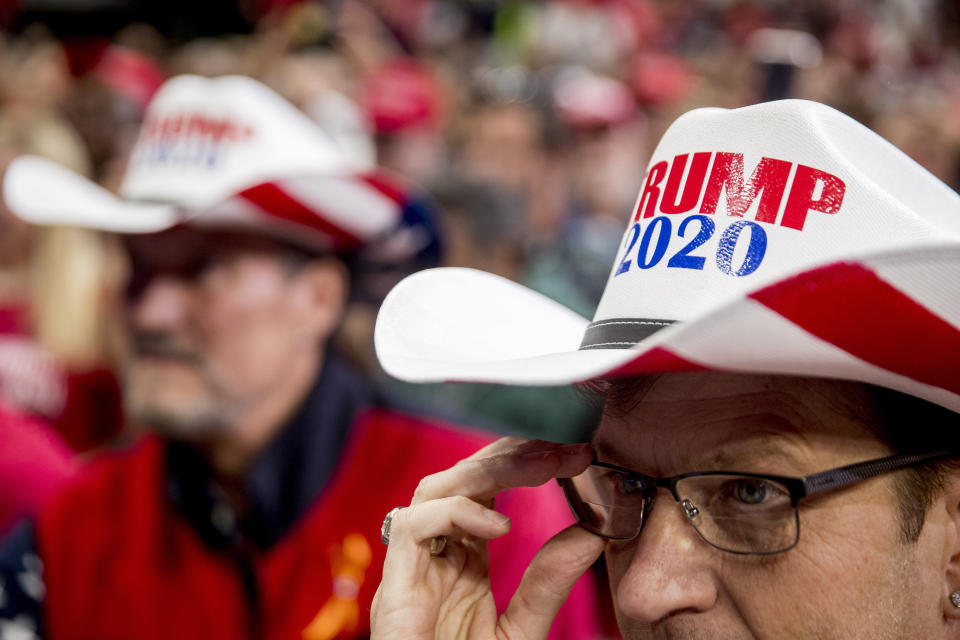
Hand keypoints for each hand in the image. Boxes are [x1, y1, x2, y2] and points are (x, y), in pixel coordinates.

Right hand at [370, 438, 604, 639]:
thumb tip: (592, 533)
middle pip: (459, 479)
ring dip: (489, 469)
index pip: (485, 491)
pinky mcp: (394, 589)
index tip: (577, 458)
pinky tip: (499, 526)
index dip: (526, 466)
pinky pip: (413, 527)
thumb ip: (548, 584)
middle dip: (512, 455)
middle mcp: (434, 558)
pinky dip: (457, 514)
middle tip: (564, 451)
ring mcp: (411, 571)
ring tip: (541, 469)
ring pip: (434, 489)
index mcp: (462, 562)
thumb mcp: (521, 632)